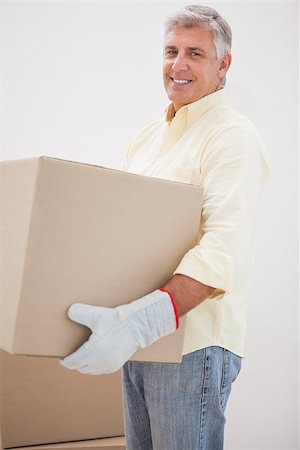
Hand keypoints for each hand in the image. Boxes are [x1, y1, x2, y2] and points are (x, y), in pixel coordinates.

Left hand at [60, 289, 177, 374]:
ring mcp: (107, 365)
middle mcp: (98, 363)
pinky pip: (100, 370)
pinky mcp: (115, 365)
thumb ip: (81, 313)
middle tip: (72, 355)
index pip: (72, 363)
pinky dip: (95, 366)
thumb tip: (69, 311)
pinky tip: (95, 358)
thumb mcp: (97, 315)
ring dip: (84, 365)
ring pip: (90, 370)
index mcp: (90, 353)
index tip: (62, 357)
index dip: (65, 361)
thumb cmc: (117, 321)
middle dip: (74, 363)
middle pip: (80, 368)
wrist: (137, 327)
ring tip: (82, 357)